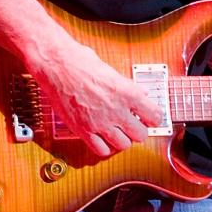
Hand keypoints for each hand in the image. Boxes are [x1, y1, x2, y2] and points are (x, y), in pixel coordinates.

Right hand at [30, 43, 165, 157]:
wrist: (56, 65)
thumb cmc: (80, 61)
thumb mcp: (111, 70)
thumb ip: (127, 86)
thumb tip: (139, 93)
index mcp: (127, 93)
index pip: (154, 116)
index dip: (153, 117)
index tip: (150, 117)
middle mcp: (116, 111)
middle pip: (141, 135)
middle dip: (139, 130)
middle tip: (134, 124)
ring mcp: (99, 123)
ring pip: (123, 146)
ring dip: (123, 139)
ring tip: (119, 131)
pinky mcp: (83, 130)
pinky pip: (101, 150)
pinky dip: (105, 146)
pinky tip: (103, 137)